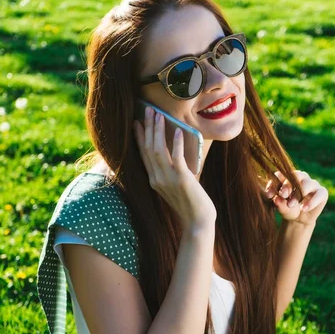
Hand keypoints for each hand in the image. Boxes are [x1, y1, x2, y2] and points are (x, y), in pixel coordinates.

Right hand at [133, 106, 216, 229]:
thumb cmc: (190, 204)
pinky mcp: (182, 180)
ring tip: (159, 116)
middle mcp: (157, 179)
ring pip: (158, 150)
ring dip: (158, 131)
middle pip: (148, 148)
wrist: (197, 222)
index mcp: (154, 180)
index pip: (143, 154)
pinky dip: (176, 144)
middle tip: (148, 110)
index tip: (137, 122)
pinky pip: (177, 158)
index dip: (139, 137)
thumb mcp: (175, 186)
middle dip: (148, 128)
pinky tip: (178, 131)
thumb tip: (174, 153)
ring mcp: (168, 179)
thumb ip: (171, 172)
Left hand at [264, 170, 327, 226]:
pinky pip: (318, 194)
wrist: (299, 220)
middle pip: (295, 176)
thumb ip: (278, 203)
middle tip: (283, 195)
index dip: (275, 183)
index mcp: (288, 178)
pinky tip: (304, 209)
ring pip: (306, 183)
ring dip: (298, 194)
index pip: (281, 175)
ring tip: (291, 204)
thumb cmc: (289, 209)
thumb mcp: (282, 208)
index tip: (269, 195)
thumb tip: (276, 199)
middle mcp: (301, 177)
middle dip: (287, 186)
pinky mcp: (322, 192)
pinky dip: (311, 202)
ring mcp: (312, 184)